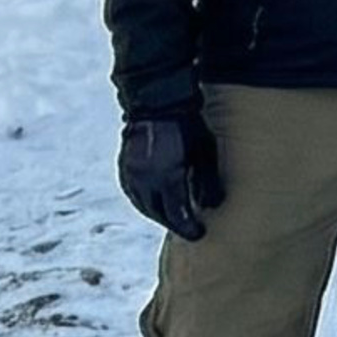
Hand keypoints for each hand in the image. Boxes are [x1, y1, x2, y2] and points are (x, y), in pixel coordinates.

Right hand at [119, 109, 223, 240]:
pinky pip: (133, 193)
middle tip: (188, 227)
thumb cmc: (188, 126)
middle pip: (158, 214)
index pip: (176, 214)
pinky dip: (145, 202)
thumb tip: (212, 207)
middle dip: (173, 223)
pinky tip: (155, 202)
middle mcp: (144, 180)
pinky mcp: (124, 167)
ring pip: (143, 205)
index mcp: (166, 178)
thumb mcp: (205, 152)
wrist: (157, 102)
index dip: (188, 227)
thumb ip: (208, 181)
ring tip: (173, 217)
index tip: (199, 234)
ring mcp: (130, 174)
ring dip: (158, 214)